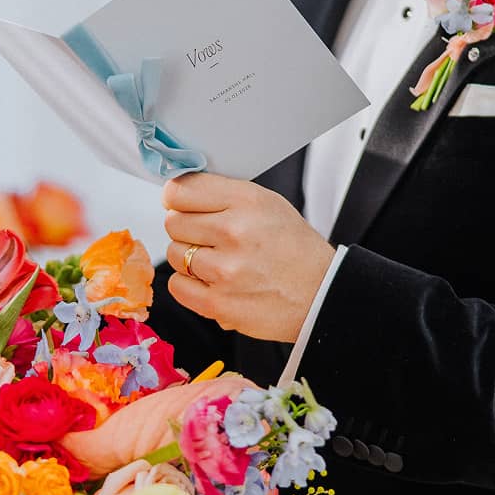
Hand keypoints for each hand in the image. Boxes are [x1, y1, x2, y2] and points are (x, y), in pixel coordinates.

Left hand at [160, 170, 330, 346]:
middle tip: (207, 237)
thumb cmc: (293, 248)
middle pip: (173, 222)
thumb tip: (174, 196)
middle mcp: (235, 231)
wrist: (321, 293)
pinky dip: (189, 285)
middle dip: (186, 229)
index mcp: (247, 200)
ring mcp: (226, 270)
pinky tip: (211, 282)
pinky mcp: (219, 304)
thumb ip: (223, 196)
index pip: (181, 190)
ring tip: (217, 262)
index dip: (177, 199)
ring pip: (173, 254)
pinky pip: (177, 286)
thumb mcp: (268, 204)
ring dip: (188, 258)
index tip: (181, 205)